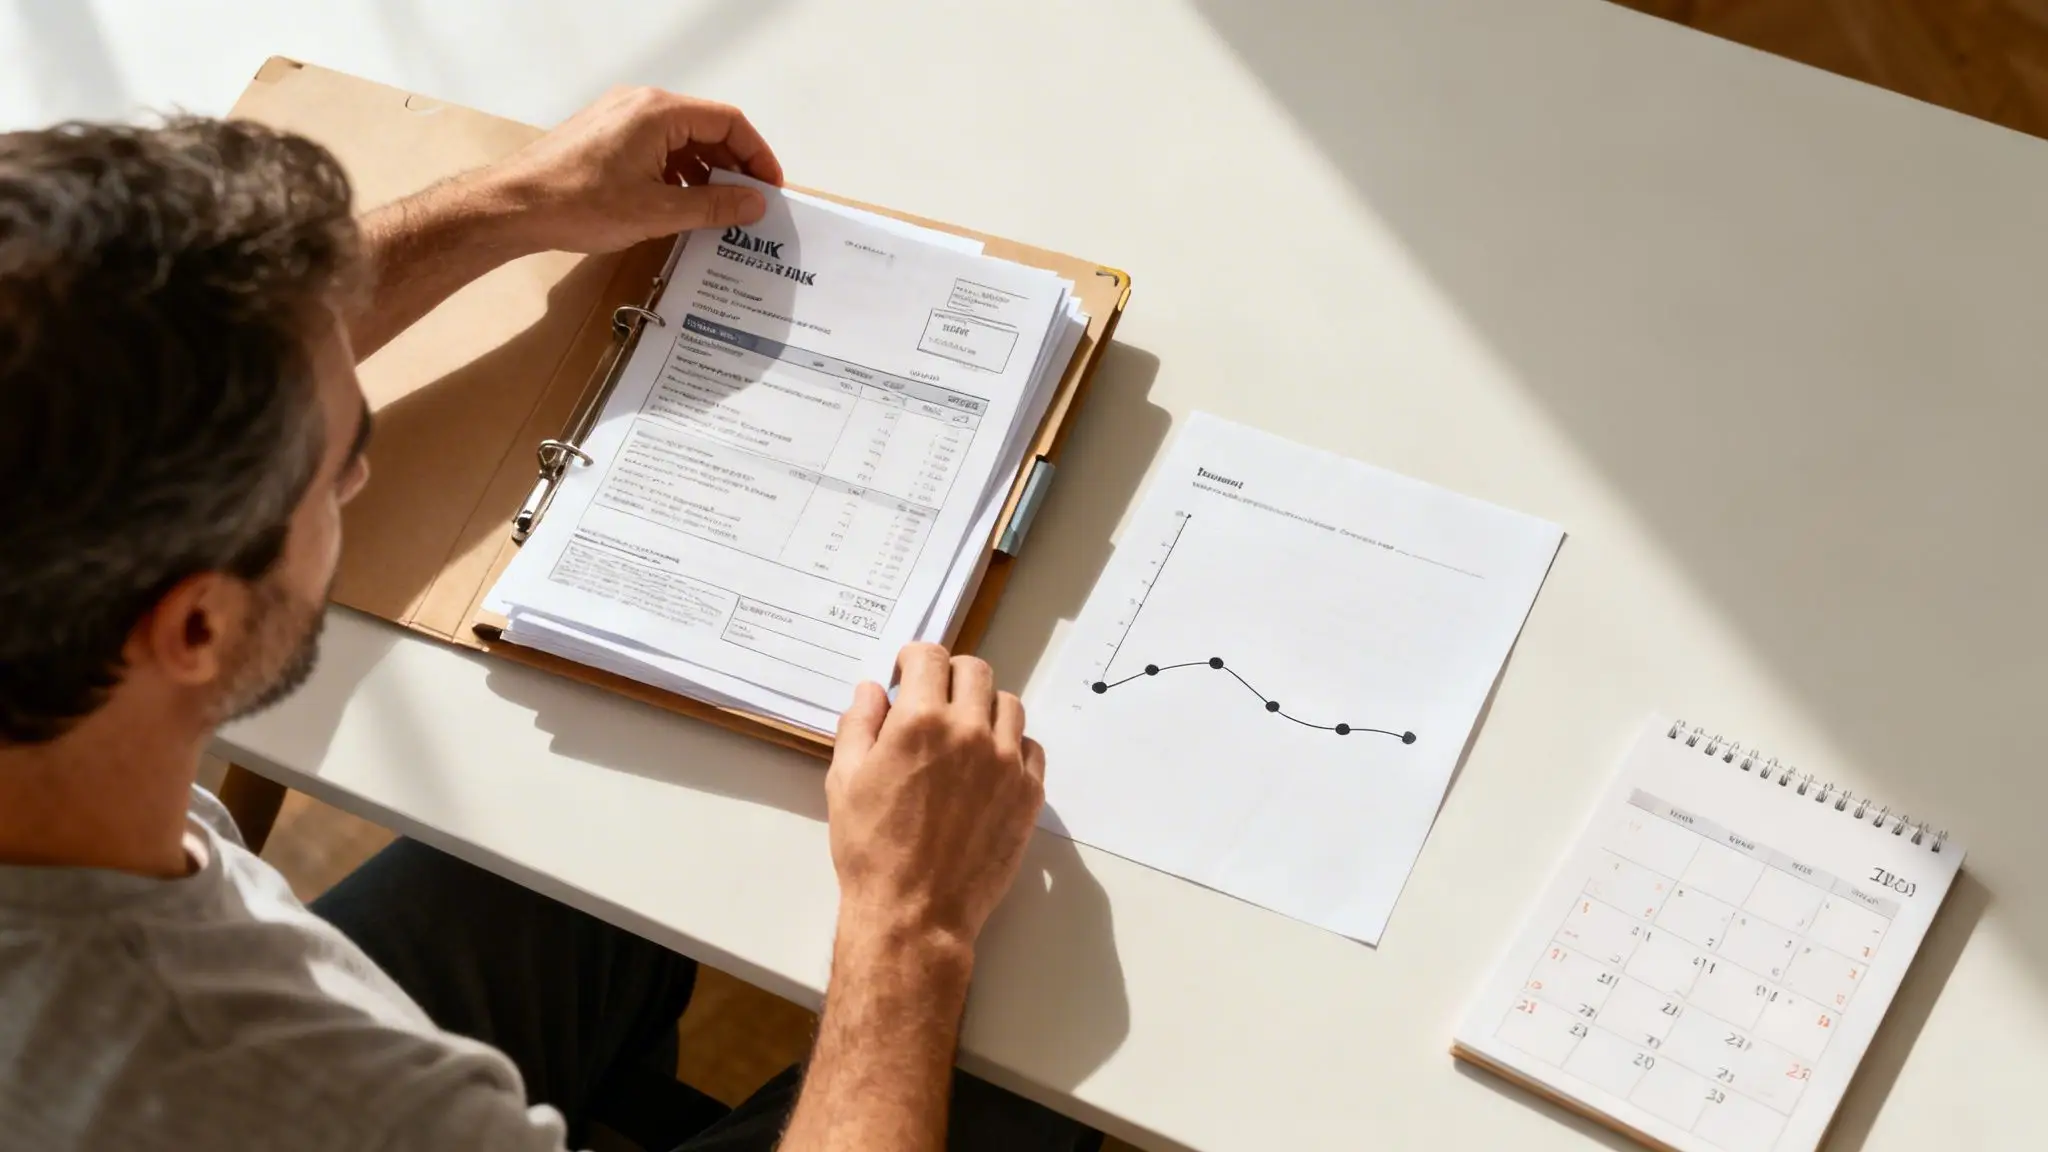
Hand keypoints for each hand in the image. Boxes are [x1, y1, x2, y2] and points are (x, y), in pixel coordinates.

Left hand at [484, 86, 783, 254]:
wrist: (513, 207)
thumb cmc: (581, 204)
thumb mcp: (658, 210)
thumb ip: (714, 205)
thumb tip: (756, 203)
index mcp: (659, 112)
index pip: (728, 122)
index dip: (757, 156)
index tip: (770, 190)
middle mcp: (642, 104)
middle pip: (707, 128)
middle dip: (733, 167)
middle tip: (750, 206)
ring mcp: (621, 117)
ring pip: (682, 140)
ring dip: (706, 173)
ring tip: (719, 213)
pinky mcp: (606, 135)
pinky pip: (657, 147)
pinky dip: (678, 173)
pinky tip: (681, 205)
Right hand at [826, 644, 1046, 952]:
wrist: (915, 913)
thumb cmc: (871, 850)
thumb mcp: (845, 781)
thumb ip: (858, 725)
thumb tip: (871, 690)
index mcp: (921, 721)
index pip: (930, 656)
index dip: (914, 659)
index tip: (907, 675)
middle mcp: (970, 732)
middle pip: (975, 670)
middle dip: (950, 676)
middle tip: (934, 701)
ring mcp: (1007, 762)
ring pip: (1008, 705)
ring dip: (984, 707)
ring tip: (964, 734)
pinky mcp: (1029, 794)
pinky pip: (1032, 748)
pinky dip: (1012, 745)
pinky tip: (990, 765)